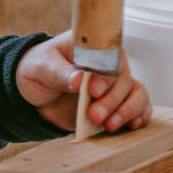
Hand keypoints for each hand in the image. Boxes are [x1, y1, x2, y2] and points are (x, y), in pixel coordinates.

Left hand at [15, 31, 151, 133]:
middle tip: (94, 115)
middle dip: (112, 100)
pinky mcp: (117, 103)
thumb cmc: (37, 70)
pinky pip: (139, 107)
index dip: (106, 73)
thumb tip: (78, 80)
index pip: (109, 54)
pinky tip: (130, 126)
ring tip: (108, 125)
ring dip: (126, 110)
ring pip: (137, 92)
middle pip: (124, 77)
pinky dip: (138, 116)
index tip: (93, 91)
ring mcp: (114, 84)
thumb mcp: (40, 67)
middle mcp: (107, 63)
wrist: (33, 93)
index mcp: (90, 46)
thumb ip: (58, 72)